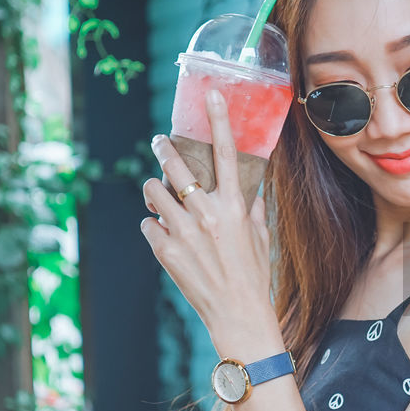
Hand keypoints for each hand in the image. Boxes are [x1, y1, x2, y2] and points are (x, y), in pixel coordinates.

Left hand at [141, 90, 277, 352]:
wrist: (237, 315)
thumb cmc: (255, 277)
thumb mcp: (260, 240)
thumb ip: (253, 212)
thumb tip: (252, 194)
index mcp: (235, 207)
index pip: (227, 153)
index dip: (219, 121)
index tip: (213, 95)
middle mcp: (207, 214)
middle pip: (175, 166)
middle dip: (163, 150)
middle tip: (159, 144)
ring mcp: (183, 232)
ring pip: (153, 192)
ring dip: (155, 191)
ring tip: (161, 198)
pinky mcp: (164, 250)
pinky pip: (149, 224)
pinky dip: (155, 227)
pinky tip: (166, 236)